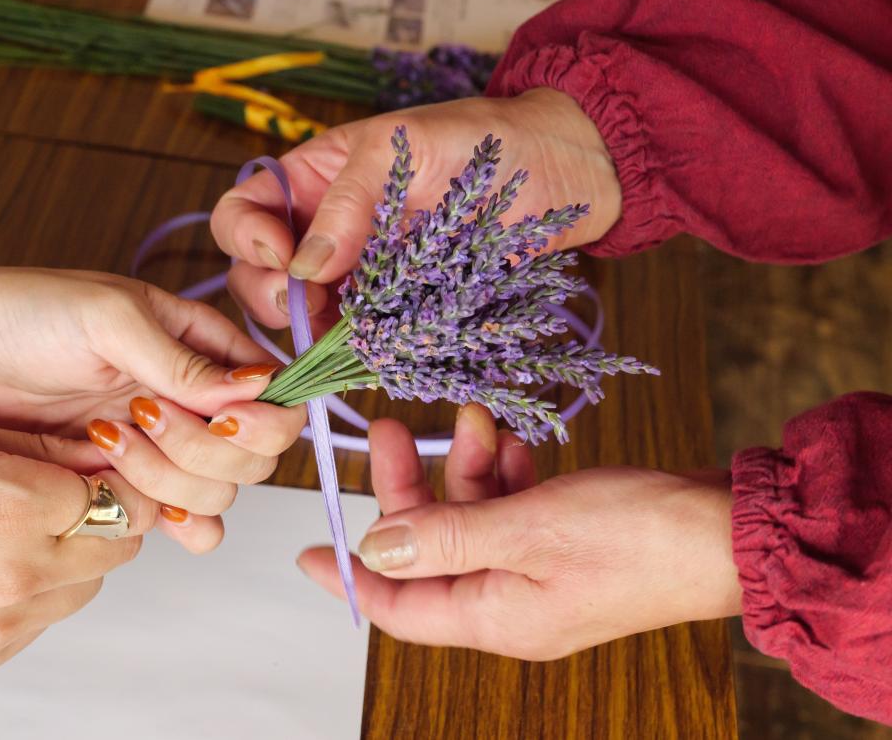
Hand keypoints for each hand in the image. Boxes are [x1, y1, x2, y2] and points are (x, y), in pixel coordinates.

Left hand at [0, 261, 305, 504]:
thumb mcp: (109, 318)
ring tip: (105, 440)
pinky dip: (174, 523)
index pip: (273, 396)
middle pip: (253, 455)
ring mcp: (163, 447)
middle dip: (204, 448)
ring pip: (219, 493)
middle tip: (142, 417)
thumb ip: (183, 359)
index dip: (261, 419)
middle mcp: (193, 400)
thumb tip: (258, 386)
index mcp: (202, 346)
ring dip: (171, 479)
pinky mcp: (127, 485)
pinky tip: (138, 503)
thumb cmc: (25, 314)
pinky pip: (183, 523)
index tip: (221, 417)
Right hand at [0, 415, 220, 682]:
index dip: (116, 478)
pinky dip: (32, 597)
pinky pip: (40, 623)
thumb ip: (41, 448)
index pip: (118, 495)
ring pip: (85, 589)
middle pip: (118, 547)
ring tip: (16, 533)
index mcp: (10, 504)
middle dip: (107, 519)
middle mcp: (13, 571)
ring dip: (73, 560)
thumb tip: (105, 451)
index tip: (108, 470)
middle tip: (67, 499)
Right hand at [211, 90, 621, 329]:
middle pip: (257, 272)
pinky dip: (352, 351)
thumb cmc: (486, 140)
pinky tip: (369, 352)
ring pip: (302, 314)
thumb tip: (302, 266)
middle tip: (307, 305)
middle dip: (267, 294)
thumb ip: (349, 201)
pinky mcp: (395, 311)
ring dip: (308, 331)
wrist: (562, 171)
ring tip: (343, 333)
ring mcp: (359, 274)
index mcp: (314, 177)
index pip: (244, 210)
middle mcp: (325, 229)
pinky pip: (355, 338)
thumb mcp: (406, 148)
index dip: (246, 237)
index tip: (282, 255)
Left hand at [298, 405, 741, 658]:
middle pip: (429, 548)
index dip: (350, 576)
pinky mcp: (562, 544)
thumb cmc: (637, 535)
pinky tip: (503, 434)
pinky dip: (501, 471)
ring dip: (461, 466)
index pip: (400, 607)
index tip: (306, 550)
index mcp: (496, 616)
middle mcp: (510, 602)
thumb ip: (447, 536)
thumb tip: (377, 546)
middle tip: (387, 426)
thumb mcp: (530, 528)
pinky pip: (510, 508)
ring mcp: (537, 572)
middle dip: (407, 488)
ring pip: (469, 519)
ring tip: (465, 416)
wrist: (726, 531)